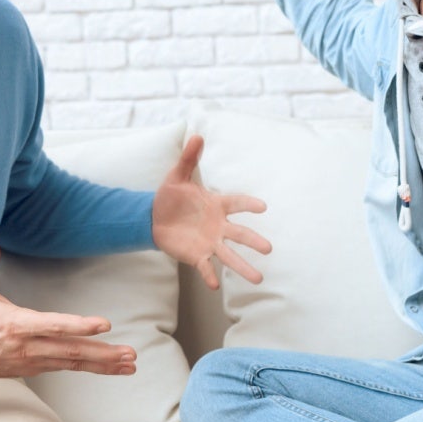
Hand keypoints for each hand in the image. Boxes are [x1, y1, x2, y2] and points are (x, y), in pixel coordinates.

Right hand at [0, 233, 136, 379]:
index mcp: (17, 325)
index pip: (54, 325)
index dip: (80, 325)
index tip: (105, 324)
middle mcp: (29, 347)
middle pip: (71, 351)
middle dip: (103, 354)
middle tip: (130, 355)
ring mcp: (32, 361)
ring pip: (73, 363)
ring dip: (102, 364)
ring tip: (129, 365)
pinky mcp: (34, 368)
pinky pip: (67, 368)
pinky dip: (89, 368)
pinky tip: (109, 368)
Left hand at [152, 135, 271, 288]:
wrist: (153, 217)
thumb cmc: (170, 196)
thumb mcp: (177, 175)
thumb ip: (188, 159)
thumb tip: (197, 135)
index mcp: (216, 204)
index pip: (236, 203)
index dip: (248, 205)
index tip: (262, 207)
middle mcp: (218, 226)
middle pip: (239, 234)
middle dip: (254, 241)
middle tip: (268, 249)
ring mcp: (209, 242)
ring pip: (229, 255)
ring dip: (243, 267)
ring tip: (258, 279)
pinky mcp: (196, 255)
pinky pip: (205, 267)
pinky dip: (210, 276)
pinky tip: (215, 286)